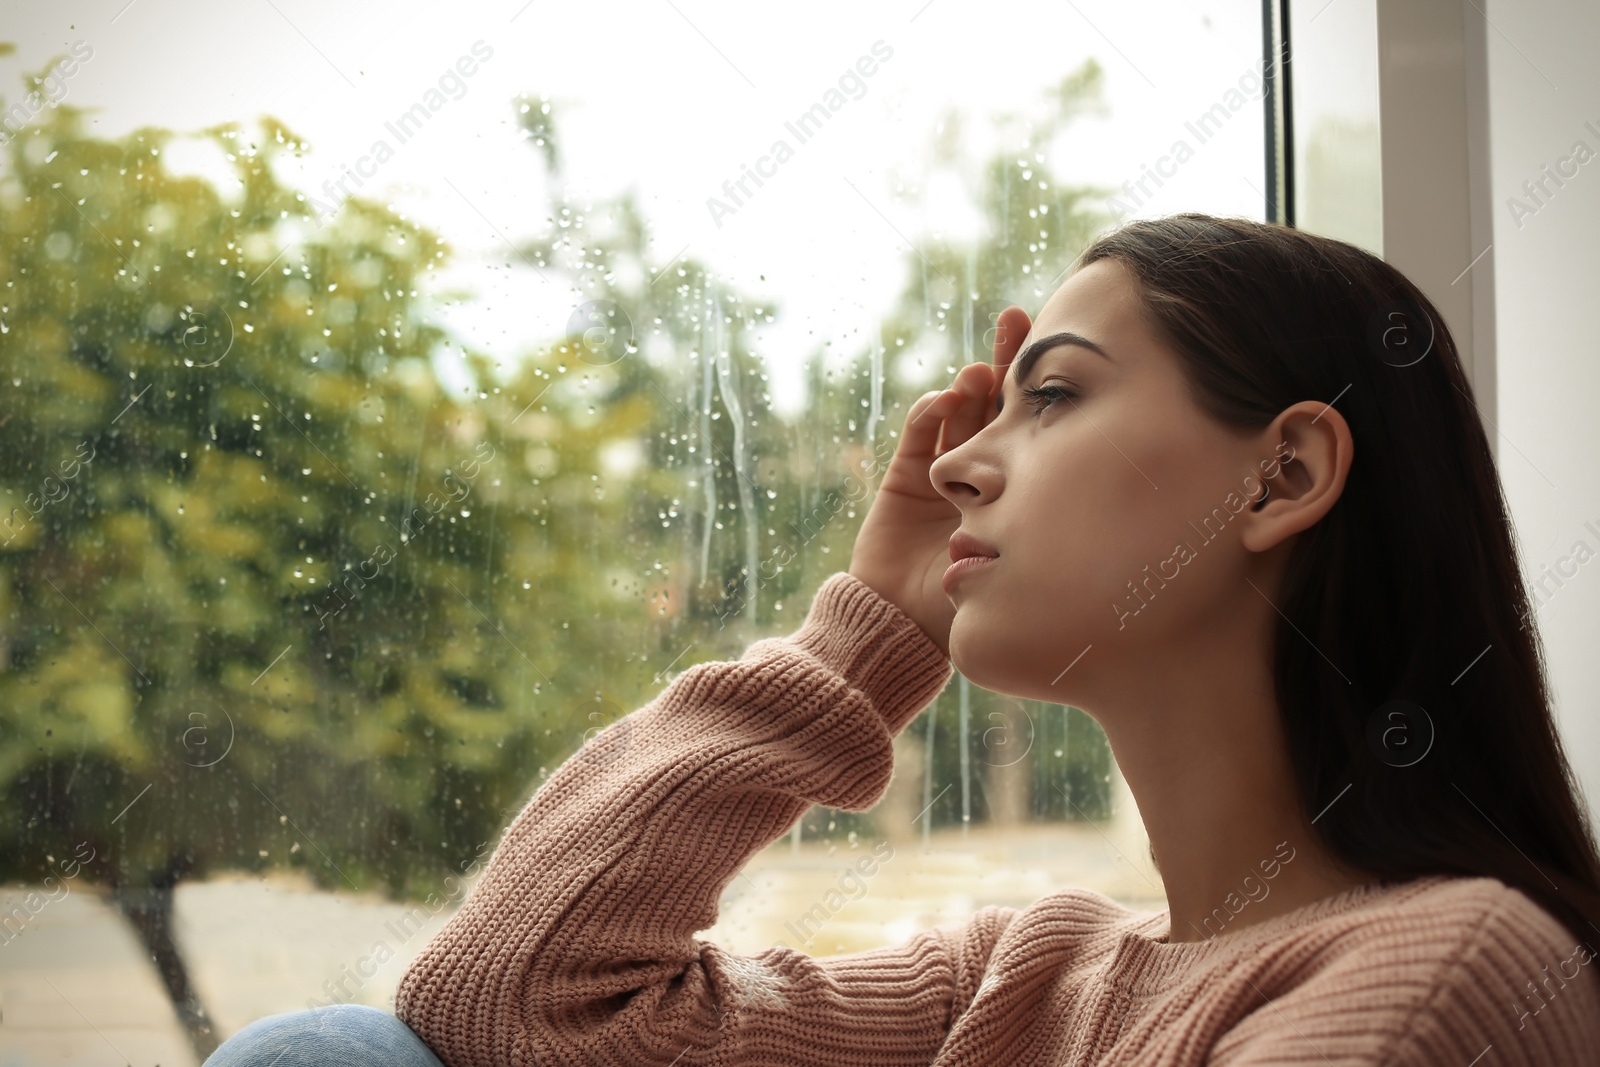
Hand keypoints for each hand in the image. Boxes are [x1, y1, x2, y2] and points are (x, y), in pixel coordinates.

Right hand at [848, 306, 1031, 658]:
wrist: (905, 629)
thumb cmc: (975, 606)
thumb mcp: (1030, 561)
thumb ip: (1059, 531)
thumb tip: (1127, 496)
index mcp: (1013, 490)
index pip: (1030, 428)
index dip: (1041, 390)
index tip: (1065, 347)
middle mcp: (978, 475)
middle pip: (994, 405)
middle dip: (1005, 362)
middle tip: (1019, 319)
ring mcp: (939, 474)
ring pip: (959, 414)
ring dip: (970, 386)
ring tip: (986, 368)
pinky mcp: (904, 480)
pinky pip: (920, 437)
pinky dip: (932, 414)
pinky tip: (948, 399)